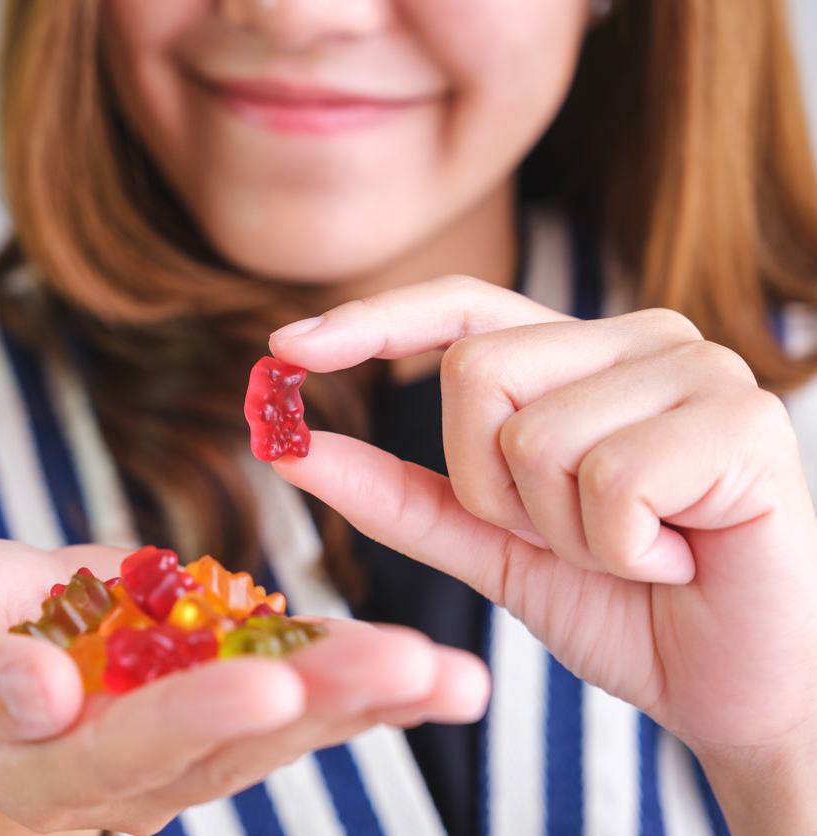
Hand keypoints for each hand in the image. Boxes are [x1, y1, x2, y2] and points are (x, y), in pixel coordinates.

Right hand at [0, 539, 488, 835]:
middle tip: (408, 669)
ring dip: (371, 698)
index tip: (262, 686)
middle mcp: (142, 767)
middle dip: (326, 702)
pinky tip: (434, 668)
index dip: (193, 719)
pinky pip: (302, 687)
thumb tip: (40, 697)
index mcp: (57, 763)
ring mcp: (196, 737)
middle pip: (238, 745)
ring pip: (288, 723)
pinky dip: (365, 678)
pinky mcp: (231, 695)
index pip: (131, 748)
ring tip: (451, 676)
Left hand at [269, 275, 816, 833]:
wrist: (738, 686)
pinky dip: (622, 550)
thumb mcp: (491, 548)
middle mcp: (639, 339)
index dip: (372, 321)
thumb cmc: (625, 606)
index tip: (283, 348)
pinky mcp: (744, 421)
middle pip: (474, 375)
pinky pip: (609, 482)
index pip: (459, 309)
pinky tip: (679, 557)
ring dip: (562, 532)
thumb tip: (295, 449)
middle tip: (569, 537)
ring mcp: (697, 370)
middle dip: (491, 490)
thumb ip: (399, 495)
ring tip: (636, 551)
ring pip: (534, 436)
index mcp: (580, 356)